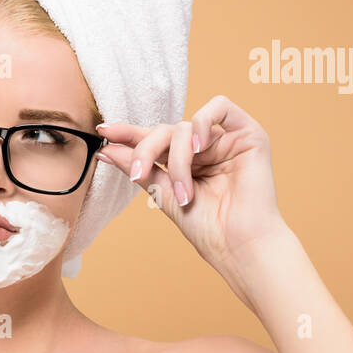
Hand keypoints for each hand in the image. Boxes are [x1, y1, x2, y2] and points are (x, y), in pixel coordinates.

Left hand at [93, 94, 287, 268]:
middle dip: (146, 150)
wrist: (237, 245)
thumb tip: (106, 149)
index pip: (154, 140)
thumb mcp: (163, 193)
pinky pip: (220, 107)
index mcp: (186, 162)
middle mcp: (206, 149)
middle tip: (137, 175)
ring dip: (177, 158)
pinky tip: (199, 147)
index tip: (103, 133)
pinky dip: (202, 123)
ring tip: (183, 191)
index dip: (128, 134)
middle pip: (165, 130)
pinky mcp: (249, 135)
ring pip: (186, 127)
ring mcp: (226, 141)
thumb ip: (139, 167)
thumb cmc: (206, 227)